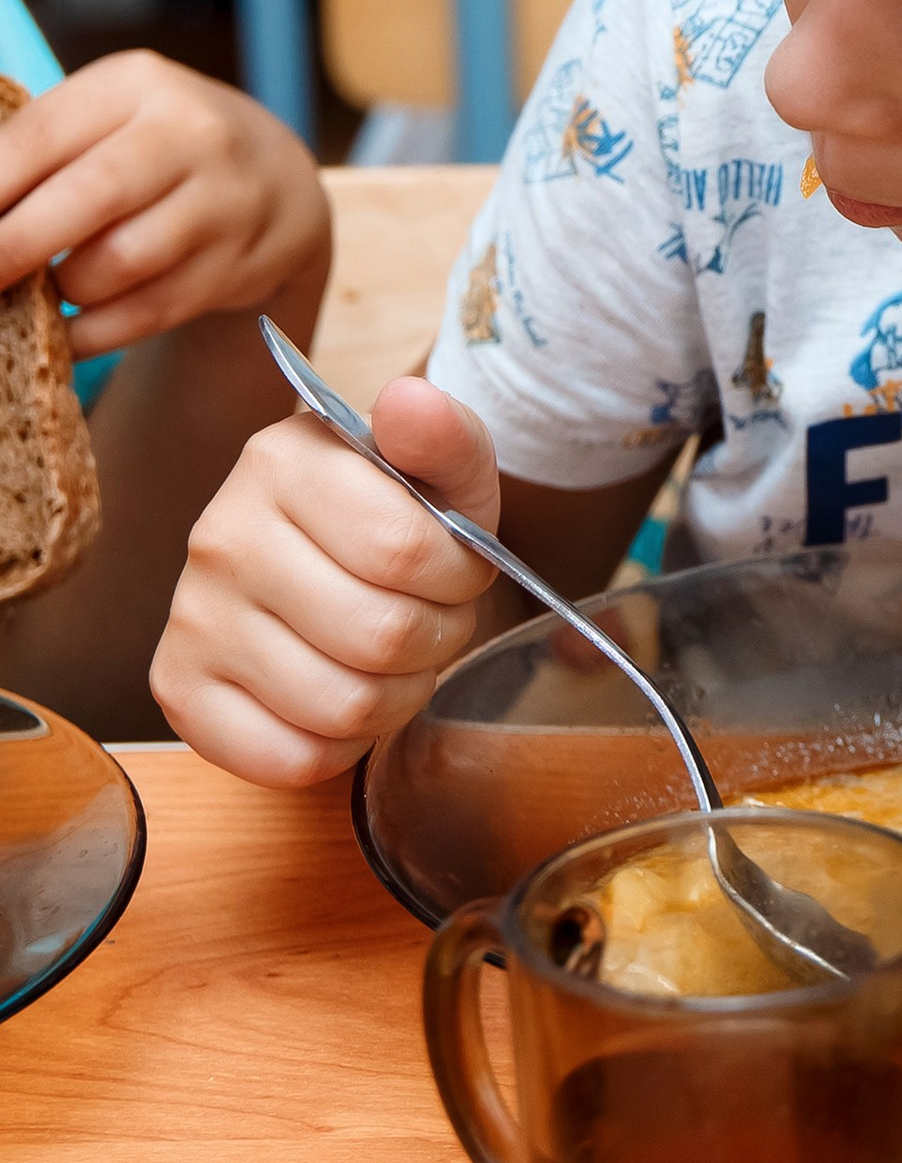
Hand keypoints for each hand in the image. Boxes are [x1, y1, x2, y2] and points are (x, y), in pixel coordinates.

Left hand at [0, 54, 328, 356]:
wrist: (276, 181)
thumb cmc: (155, 150)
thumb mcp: (106, 119)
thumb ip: (37, 152)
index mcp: (135, 84)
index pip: (39, 136)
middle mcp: (190, 133)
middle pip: (89, 197)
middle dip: (13, 247)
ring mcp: (225, 199)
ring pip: (121, 262)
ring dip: (65, 290)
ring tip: (42, 292)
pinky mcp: (242, 262)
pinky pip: (152, 311)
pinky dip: (97, 332)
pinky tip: (69, 334)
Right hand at [152, 375, 497, 788]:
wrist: (327, 553)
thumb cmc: (395, 512)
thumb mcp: (441, 467)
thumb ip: (446, 436)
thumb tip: (411, 403)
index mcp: (281, 463)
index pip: (408, 552)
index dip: (461, 577)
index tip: (455, 565)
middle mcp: (219, 536)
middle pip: (382, 637)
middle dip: (437, 638)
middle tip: (427, 616)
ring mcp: (191, 617)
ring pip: (344, 706)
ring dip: (398, 696)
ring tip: (391, 655)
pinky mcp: (178, 689)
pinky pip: (291, 759)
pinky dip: (340, 745)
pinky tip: (341, 691)